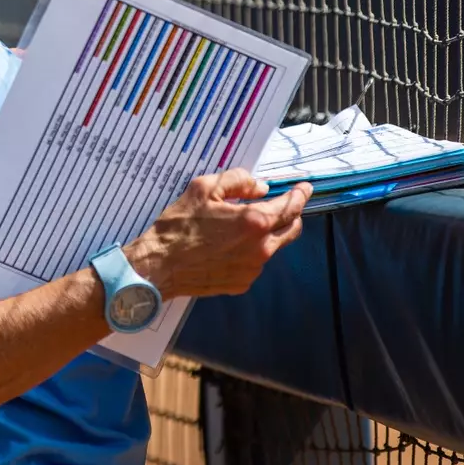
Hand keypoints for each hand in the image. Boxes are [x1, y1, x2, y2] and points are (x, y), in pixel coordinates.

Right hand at [125, 169, 309, 299]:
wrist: (159, 266)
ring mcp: (252, 268)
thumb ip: (238, 181)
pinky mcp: (241, 283)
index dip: (300, 194)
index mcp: (255, 222)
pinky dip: (251, 251)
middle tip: (281, 204)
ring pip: (273, 247)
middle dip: (291, 214)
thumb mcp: (204, 189)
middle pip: (292, 229)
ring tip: (241, 225)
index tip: (304, 187)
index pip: (291, 206)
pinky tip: (229, 245)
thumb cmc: (179, 226)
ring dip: (268, 233)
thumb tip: (260, 187)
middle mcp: (260, 248)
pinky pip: (255, 263)